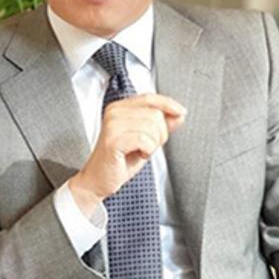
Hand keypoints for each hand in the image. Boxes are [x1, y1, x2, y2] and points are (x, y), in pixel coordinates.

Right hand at [68, 94, 185, 211]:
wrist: (98, 180)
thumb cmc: (118, 161)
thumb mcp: (145, 140)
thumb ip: (161, 125)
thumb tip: (178, 114)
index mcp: (119, 108)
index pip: (149, 98)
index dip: (168, 104)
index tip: (181, 112)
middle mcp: (114, 112)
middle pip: (155, 114)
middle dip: (160, 134)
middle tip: (147, 147)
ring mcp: (112, 125)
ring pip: (152, 126)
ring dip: (153, 144)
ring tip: (140, 151)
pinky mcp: (113, 139)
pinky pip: (144, 140)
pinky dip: (147, 151)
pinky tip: (137, 155)